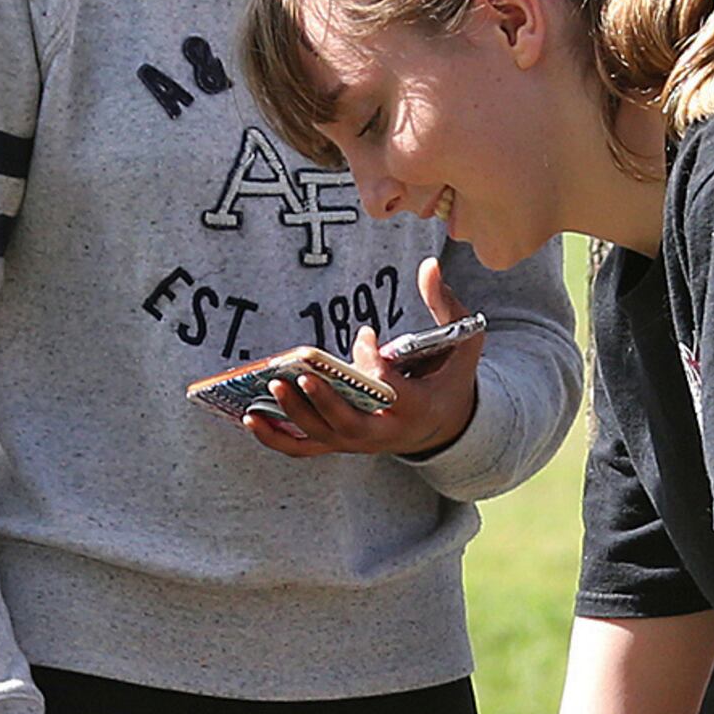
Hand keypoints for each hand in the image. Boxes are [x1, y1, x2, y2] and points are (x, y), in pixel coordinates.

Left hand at [244, 254, 483, 461]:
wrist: (443, 425)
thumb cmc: (448, 377)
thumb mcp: (462, 341)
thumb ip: (445, 304)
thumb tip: (430, 264)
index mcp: (417, 407)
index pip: (391, 390)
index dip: (375, 363)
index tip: (363, 333)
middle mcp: (385, 433)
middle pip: (348, 424)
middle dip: (323, 402)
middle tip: (299, 376)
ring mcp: (358, 443)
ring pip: (321, 437)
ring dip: (292, 415)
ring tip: (270, 384)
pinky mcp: (338, 445)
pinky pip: (302, 448)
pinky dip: (275, 437)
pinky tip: (250, 417)